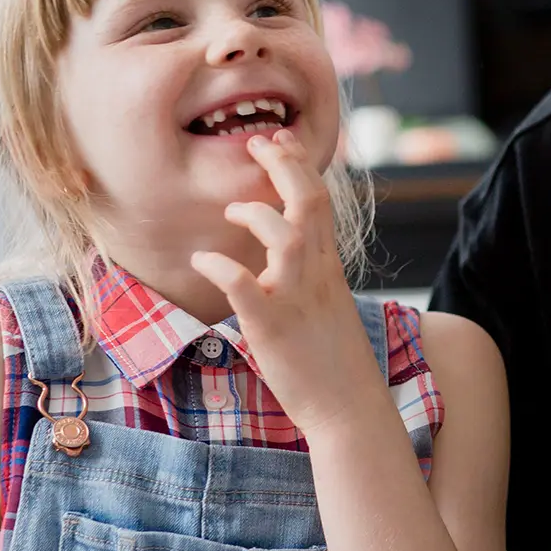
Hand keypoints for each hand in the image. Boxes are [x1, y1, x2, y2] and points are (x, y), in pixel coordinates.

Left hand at [192, 130, 384, 435]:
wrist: (348, 409)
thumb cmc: (335, 364)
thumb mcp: (329, 306)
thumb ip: (312, 276)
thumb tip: (292, 255)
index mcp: (329, 268)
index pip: (320, 200)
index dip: (300, 164)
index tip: (280, 141)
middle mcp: (317, 275)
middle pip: (308, 201)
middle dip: (282, 164)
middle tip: (256, 142)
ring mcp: (296, 299)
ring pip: (284, 235)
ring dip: (254, 212)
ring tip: (232, 211)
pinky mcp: (272, 327)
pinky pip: (244, 286)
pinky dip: (220, 267)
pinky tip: (202, 261)